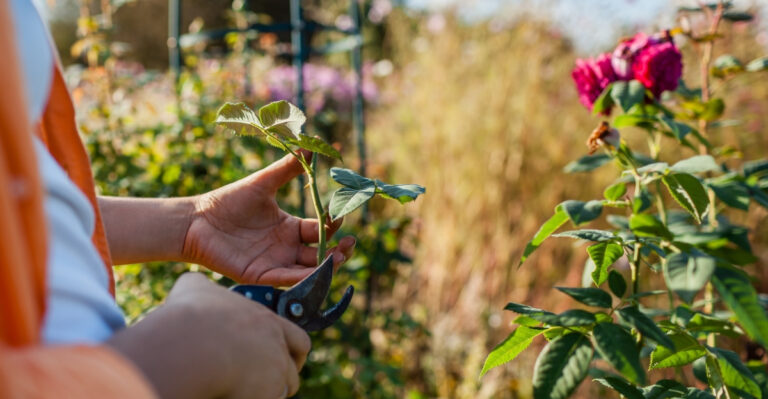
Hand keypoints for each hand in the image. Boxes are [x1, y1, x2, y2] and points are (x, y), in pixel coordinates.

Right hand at [107, 272, 310, 398]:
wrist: (188, 345)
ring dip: (268, 392)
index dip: (291, 349)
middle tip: (268, 382)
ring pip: (282, 389)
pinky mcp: (268, 391)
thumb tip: (194, 284)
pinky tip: (235, 395)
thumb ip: (201, 286)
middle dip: (285, 376)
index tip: (280, 356)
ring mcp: (276, 369)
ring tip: (244, 390)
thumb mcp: (194, 288)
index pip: (298, 339)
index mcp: (266, 321)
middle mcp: (277, 345)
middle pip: (294, 368)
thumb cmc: (189, 316)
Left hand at [182, 152, 355, 285]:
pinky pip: (286, 279)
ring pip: (308, 270)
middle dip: (338, 250)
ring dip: (325, 267)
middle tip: (349, 243)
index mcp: (289, 227)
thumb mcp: (263, 183)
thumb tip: (310, 147)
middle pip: (320, 254)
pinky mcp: (260, 275)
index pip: (320, 230)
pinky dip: (303, 278)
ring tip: (339, 257)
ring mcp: (275, 263)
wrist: (197, 220)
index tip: (340, 216)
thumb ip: (287, 168)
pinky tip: (316, 272)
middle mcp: (286, 247)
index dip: (332, 226)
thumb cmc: (228, 201)